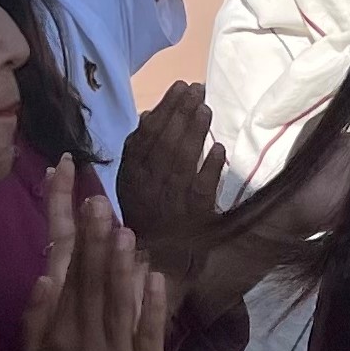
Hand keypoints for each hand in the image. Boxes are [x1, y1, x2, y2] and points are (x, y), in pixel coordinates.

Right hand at [22, 168, 168, 350]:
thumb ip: (36, 318)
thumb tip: (43, 274)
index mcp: (55, 331)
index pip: (61, 270)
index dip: (68, 231)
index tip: (74, 194)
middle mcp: (80, 338)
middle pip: (87, 279)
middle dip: (93, 238)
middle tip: (100, 200)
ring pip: (116, 301)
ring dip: (119, 264)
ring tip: (123, 229)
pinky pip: (147, 330)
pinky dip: (152, 302)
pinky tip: (155, 274)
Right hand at [115, 83, 226, 293]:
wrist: (161, 262)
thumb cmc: (150, 217)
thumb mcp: (135, 183)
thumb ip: (140, 151)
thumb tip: (149, 115)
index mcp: (130, 176)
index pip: (144, 137)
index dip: (163, 110)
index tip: (178, 88)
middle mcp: (147, 186)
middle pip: (164, 143)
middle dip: (181, 113)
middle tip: (197, 89)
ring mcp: (171, 200)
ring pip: (182, 161)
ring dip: (195, 133)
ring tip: (206, 108)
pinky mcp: (195, 216)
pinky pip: (202, 188)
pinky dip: (210, 168)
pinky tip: (219, 148)